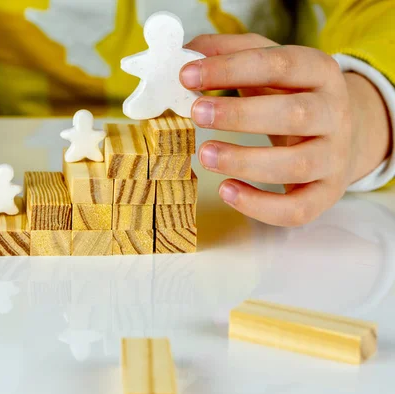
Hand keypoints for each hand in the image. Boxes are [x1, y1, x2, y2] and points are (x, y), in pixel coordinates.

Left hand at [180, 34, 390, 226]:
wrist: (337, 132)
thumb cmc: (288, 95)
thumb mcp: (267, 64)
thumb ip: (229, 52)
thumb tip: (187, 53)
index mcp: (319, 72)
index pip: (279, 65)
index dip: (231, 69)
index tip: (187, 76)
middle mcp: (334, 113)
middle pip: (294, 114)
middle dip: (240, 115)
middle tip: (196, 113)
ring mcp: (334, 157)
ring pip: (298, 164)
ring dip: (246, 161)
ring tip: (204, 155)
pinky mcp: (326, 193)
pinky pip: (298, 209)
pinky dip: (261, 206)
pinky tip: (227, 190)